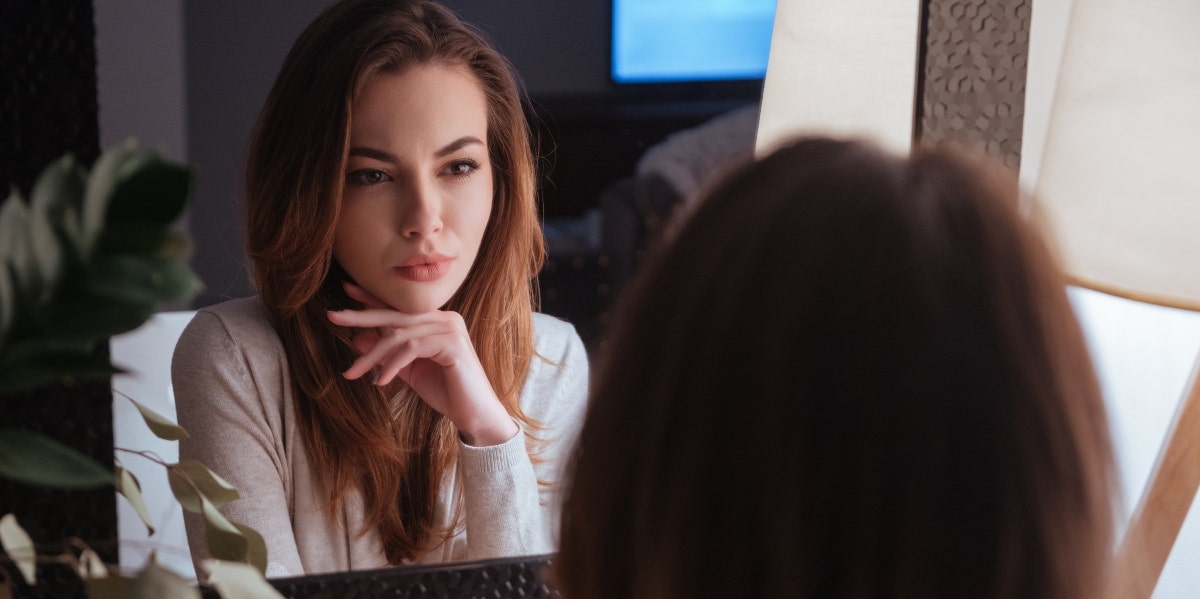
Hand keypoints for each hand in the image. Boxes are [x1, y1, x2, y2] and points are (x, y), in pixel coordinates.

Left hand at [327, 281, 518, 445]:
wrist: (476, 415)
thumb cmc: (447, 392)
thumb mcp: (409, 371)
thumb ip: (388, 354)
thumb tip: (358, 338)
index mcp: (437, 321)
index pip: (400, 306)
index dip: (373, 298)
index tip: (347, 290)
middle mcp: (446, 318)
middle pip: (396, 314)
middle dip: (362, 316)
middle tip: (333, 316)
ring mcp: (451, 329)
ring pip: (400, 334)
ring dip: (372, 355)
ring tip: (352, 372)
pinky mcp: (452, 344)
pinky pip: (412, 348)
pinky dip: (392, 365)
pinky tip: (380, 381)